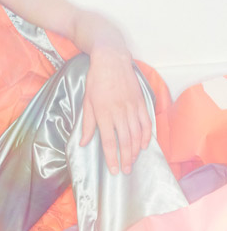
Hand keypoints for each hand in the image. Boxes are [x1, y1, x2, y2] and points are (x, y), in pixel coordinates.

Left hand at [79, 47, 151, 173]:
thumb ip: (88, 124)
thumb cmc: (96, 80)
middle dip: (126, 159)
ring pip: (137, 134)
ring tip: (133, 161)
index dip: (112, 158)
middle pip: (125, 142)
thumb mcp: (87, 102)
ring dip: (136, 150)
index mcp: (104, 114)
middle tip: (126, 170)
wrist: (112, 60)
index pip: (109, 142)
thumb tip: (84, 142)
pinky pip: (146, 122)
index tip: (114, 170)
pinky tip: (144, 145)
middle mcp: (119, 112)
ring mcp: (132, 107)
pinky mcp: (141, 102)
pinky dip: (146, 135)